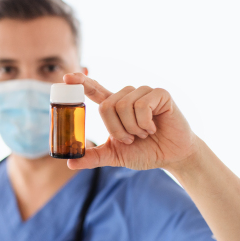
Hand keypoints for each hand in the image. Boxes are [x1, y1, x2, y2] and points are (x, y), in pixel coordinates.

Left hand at [64, 73, 198, 170]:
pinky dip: (145, 123)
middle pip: (106, 106)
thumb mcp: (114, 156)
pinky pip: (142, 105)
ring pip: (123, 106)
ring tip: (144, 133)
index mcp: (114, 107)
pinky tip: (154, 127)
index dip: (81, 82)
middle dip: (116, 129)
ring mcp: (143, 93)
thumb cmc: (144, 152)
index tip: (67, 78)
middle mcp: (127, 96)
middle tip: (131, 139)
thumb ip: (93, 157)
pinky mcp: (159, 94)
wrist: (172, 156)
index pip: (94, 90)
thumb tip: (70, 163)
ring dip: (132, 128)